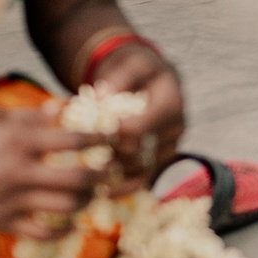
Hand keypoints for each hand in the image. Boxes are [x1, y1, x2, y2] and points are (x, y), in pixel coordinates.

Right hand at [0, 102, 104, 240]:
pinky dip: (64, 229)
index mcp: (18, 140)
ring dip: (88, 199)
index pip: (76, 138)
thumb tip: (63, 108)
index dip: (103, 136)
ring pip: (67, 206)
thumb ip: (31, 115)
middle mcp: (19, 172)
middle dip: (103, 173)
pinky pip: (43, 233)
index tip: (115, 134)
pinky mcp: (1, 223)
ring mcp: (11, 201)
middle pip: (80, 176)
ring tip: (94, 191)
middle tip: (112, 168)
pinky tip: (71, 220)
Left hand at [87, 38, 184, 192]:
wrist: (151, 79)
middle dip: (110, 154)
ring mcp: (169, 146)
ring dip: (116, 174)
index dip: (114, 134)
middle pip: (140, 151)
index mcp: (171, 103)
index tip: (89, 133)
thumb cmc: (138, 70)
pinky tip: (103, 194)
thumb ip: (118, 78)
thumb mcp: (130, 64)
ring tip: (88, 178)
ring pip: (143, 169)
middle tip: (82, 156)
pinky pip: (145, 178)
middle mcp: (176, 128)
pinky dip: (125, 188)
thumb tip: (100, 97)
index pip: (141, 127)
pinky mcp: (160, 158)